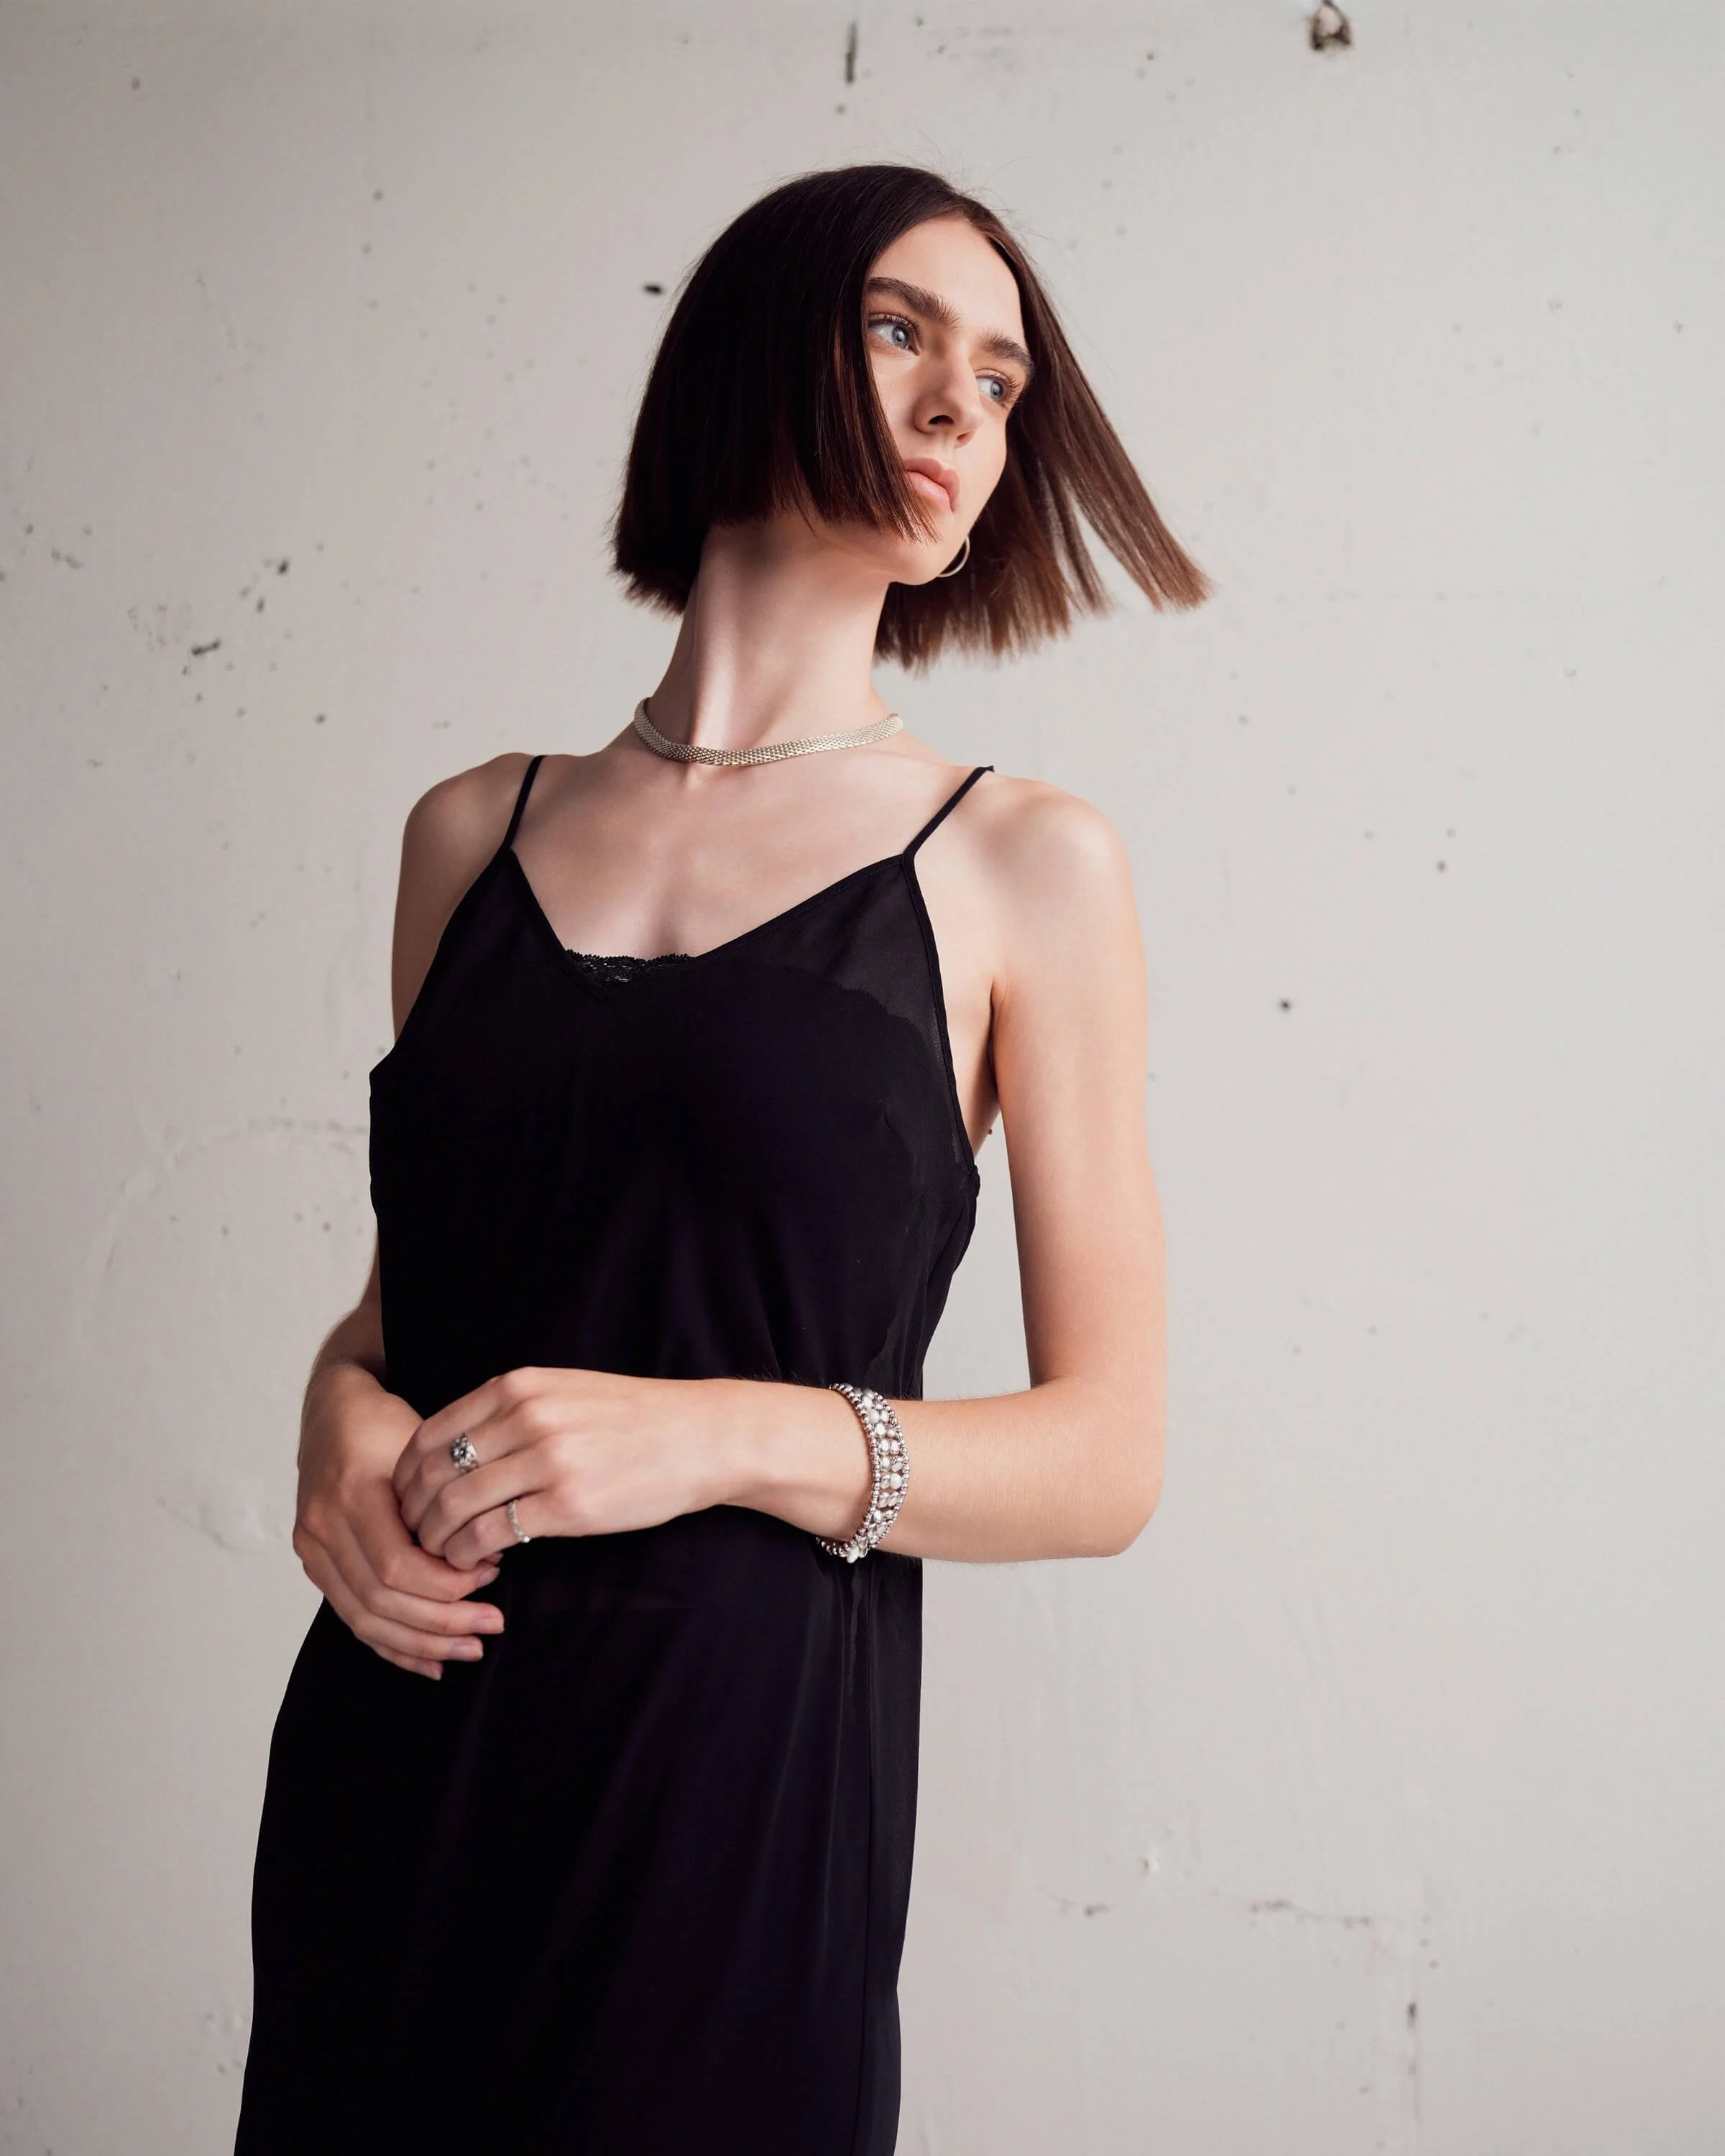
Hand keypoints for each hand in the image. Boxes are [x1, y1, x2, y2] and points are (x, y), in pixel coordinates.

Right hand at [293, 1362, 505, 1678]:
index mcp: (351, 1493)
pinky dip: (392, 1644)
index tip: (491, 1574)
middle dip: (441, 1621)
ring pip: (365, 1617)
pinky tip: (429, 1662)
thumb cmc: (385, 1424)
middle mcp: (323, 1525)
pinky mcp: (315, 1562)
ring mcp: (313, 1548)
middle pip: (381, 1598)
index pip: (397, 1564)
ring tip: (469, 1648)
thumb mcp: (421, 1447)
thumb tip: (489, 1554)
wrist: (333, 1411)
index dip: (446, 1583)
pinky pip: (352, 1617)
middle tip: (491, 1625)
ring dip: (421, 1642)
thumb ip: (447, 1498)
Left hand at [392, 1366, 742, 1568]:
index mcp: (518, 1387)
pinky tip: (477, 1562)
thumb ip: (510, 1410)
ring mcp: (546, 1460)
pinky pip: (491, 1534)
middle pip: (433, 1473)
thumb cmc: (633, 1419)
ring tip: (443, 1555)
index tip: (408, 1502)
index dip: (405, 1476)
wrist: (701, 1436)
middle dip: (412, 1513)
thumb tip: (454, 1449)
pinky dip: (469, 1554)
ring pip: (454, 1506)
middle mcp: (525, 1417)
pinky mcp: (567, 1504)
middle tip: (417, 1538)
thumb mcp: (564, 1392)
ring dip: (435, 1539)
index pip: (429, 1434)